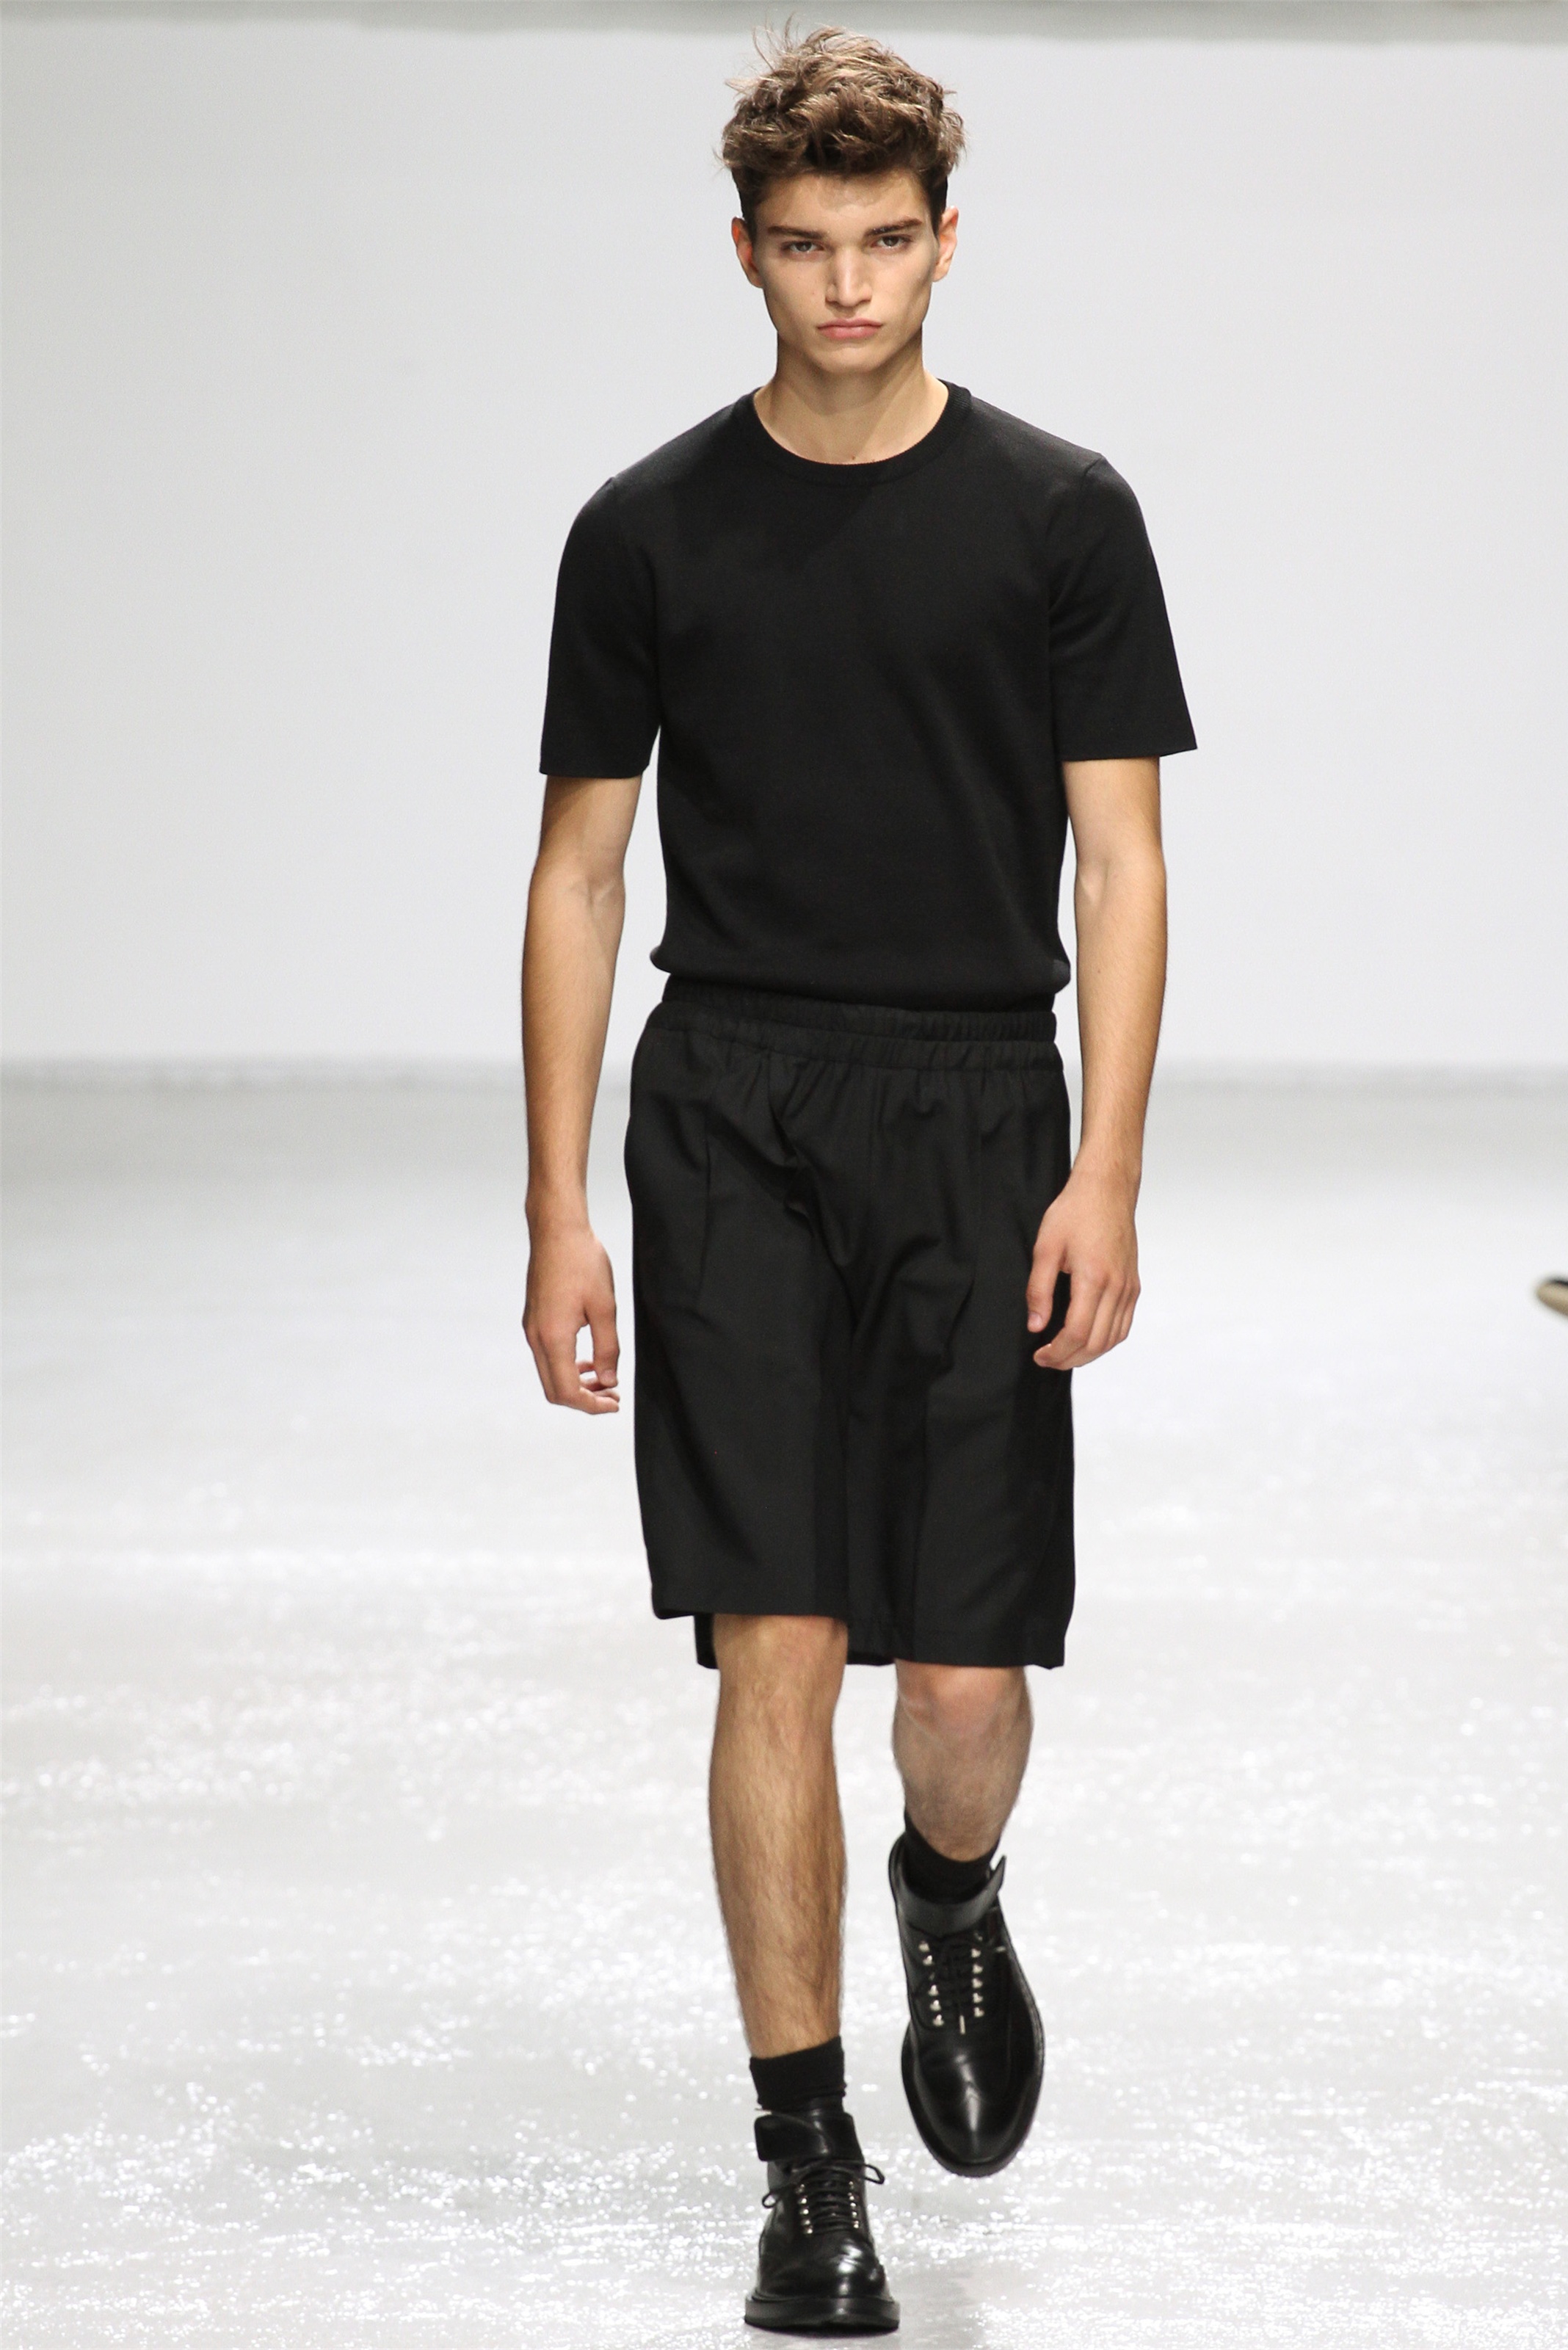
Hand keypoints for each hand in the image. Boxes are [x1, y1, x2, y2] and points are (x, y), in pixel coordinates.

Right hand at [523, 1215, 620, 1412]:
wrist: (557, 1230)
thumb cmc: (582, 1262)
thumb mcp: (605, 1307)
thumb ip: (607, 1348)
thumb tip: (608, 1380)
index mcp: (553, 1338)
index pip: (567, 1392)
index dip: (592, 1405)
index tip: (614, 1403)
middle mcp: (536, 1337)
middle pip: (554, 1390)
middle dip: (583, 1399)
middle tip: (612, 1395)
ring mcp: (531, 1328)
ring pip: (549, 1373)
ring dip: (575, 1382)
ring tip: (604, 1379)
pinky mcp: (533, 1319)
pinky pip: (547, 1355)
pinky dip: (567, 1365)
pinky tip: (588, 1357)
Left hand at [1026, 1168, 1139, 1369]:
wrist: (1106, 1191)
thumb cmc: (1075, 1212)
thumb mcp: (1045, 1248)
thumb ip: (1038, 1290)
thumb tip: (1036, 1326)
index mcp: (1094, 1278)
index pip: (1076, 1333)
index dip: (1056, 1352)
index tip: (1039, 1355)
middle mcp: (1117, 1287)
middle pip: (1096, 1343)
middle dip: (1069, 1359)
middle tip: (1047, 1360)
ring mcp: (1129, 1288)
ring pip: (1113, 1339)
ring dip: (1088, 1354)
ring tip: (1064, 1354)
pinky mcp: (1133, 1285)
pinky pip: (1123, 1325)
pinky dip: (1106, 1340)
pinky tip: (1088, 1339)